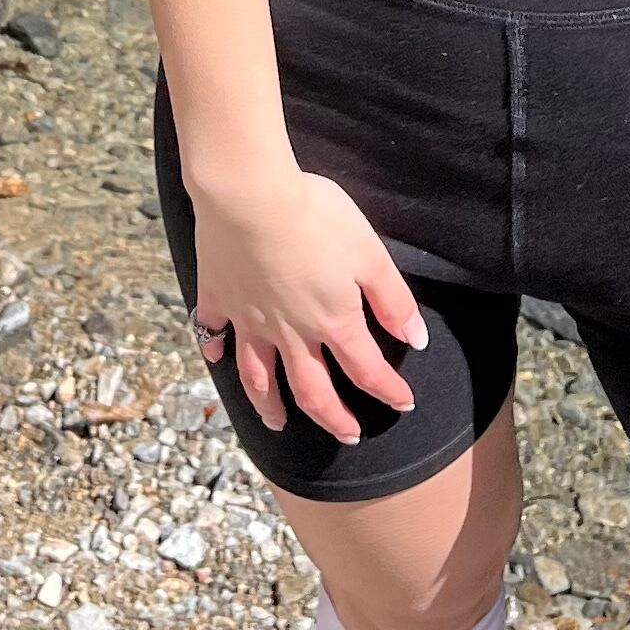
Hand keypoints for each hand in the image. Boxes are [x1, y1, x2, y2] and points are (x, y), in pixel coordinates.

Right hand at [190, 164, 429, 445]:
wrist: (249, 194)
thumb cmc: (315, 217)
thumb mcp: (369, 254)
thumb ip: (393, 301)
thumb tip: (415, 340)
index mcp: (333, 321)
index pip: (366, 370)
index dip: (388, 391)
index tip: (403, 404)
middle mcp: (290, 332)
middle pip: (312, 389)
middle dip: (333, 417)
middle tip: (347, 435)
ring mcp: (249, 319)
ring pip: (259, 375)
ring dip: (271, 404)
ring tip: (278, 423)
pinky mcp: (218, 298)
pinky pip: (213, 332)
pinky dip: (215, 349)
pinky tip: (216, 357)